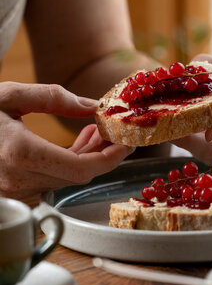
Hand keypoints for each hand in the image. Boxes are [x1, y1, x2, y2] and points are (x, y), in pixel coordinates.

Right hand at [0, 82, 133, 197]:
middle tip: (117, 132)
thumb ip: (52, 98)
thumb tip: (91, 106)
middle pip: (79, 174)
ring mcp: (15, 188)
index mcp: (21, 154)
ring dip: (89, 156)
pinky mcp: (13, 189)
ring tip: (96, 130)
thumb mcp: (9, 95)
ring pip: (67, 177)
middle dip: (104, 154)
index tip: (127, 144)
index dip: (111, 159)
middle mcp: (19, 178)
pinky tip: (81, 141)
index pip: (82, 168)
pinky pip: (52, 178)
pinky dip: (70, 161)